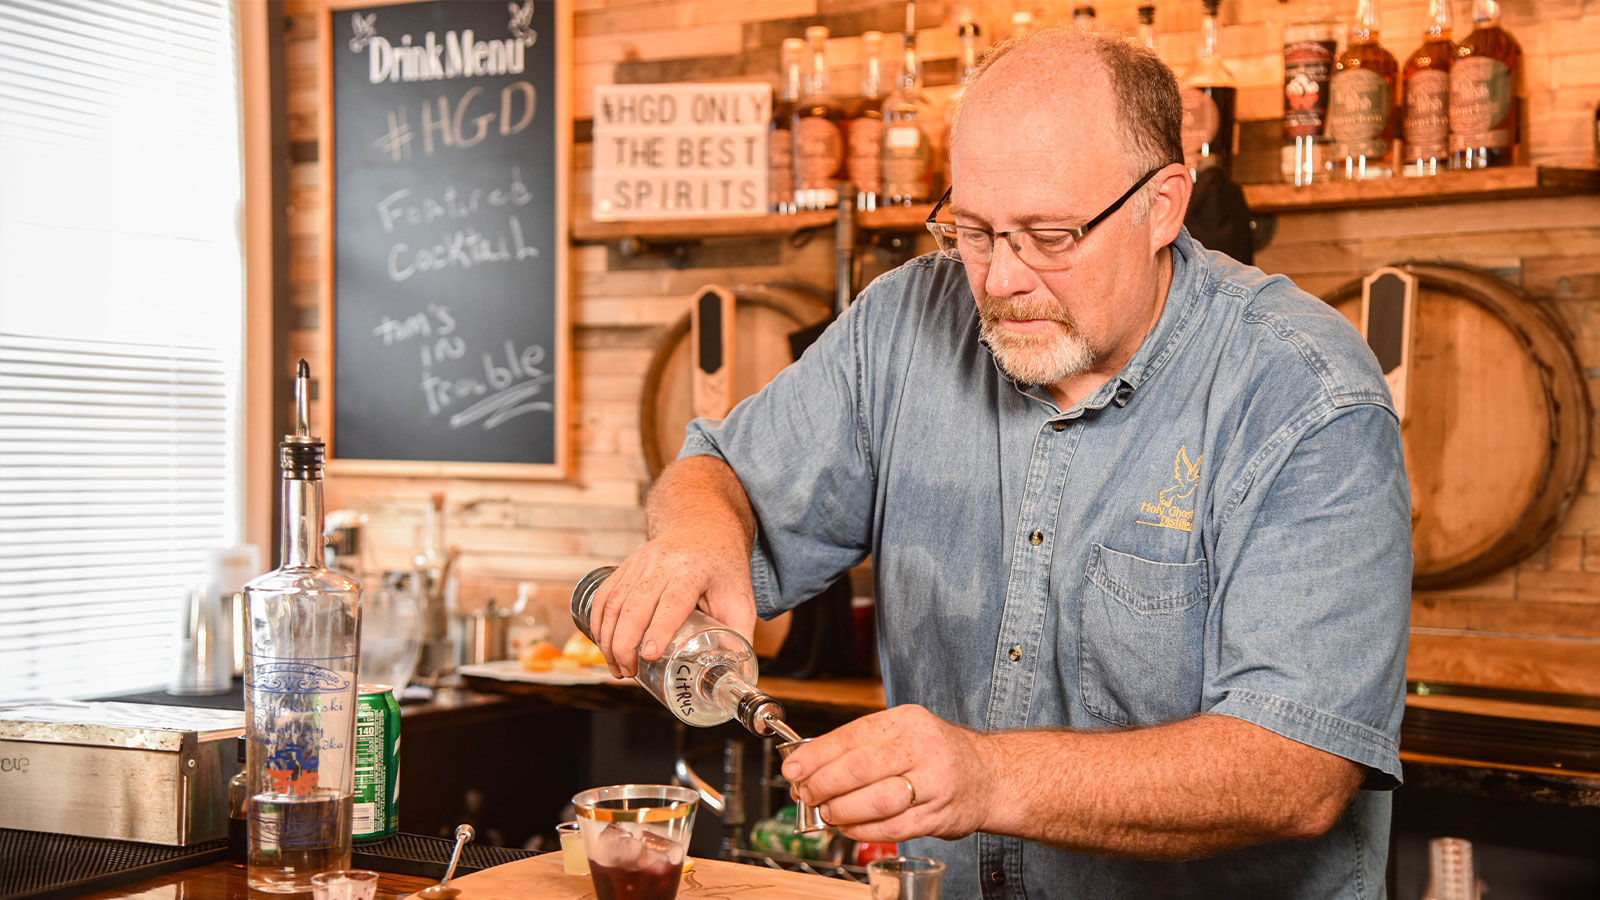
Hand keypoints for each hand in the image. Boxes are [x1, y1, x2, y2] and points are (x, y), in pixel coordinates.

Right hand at [588, 532, 753, 678]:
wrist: (704, 529)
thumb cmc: (724, 570)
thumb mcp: (742, 600)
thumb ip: (739, 637)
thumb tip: (735, 679)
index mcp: (694, 569)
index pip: (672, 602)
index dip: (658, 630)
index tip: (648, 657)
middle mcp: (662, 561)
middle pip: (634, 606)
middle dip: (625, 645)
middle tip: (628, 672)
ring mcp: (640, 561)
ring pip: (613, 603)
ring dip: (608, 639)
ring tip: (617, 667)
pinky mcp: (626, 565)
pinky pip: (604, 596)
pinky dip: (598, 623)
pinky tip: (603, 645)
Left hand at [780, 705, 991, 843]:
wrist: (989, 775)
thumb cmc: (936, 752)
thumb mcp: (903, 731)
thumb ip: (861, 746)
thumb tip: (810, 765)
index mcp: (908, 721)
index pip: (852, 735)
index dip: (816, 755)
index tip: (793, 768)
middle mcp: (923, 748)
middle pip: (860, 768)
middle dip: (823, 784)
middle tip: (805, 793)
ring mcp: (934, 784)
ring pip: (875, 801)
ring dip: (841, 810)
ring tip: (826, 812)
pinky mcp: (939, 816)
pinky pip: (892, 828)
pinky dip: (863, 830)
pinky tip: (849, 827)